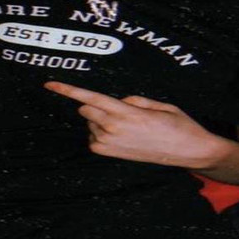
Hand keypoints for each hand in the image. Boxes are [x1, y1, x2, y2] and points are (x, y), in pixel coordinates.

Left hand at [44, 80, 229, 167]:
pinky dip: (101, 132)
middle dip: (94, 104)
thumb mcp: (159, 104)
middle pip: (86, 109)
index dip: (68, 90)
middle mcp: (114, 129)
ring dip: (100, 119)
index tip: (50, 84)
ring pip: (90, 123)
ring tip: (127, 125)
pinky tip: (120, 135)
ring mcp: (110, 144)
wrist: (188, 152)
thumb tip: (117, 101)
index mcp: (126, 113)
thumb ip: (132, 99)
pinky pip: (93, 137)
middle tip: (119, 108)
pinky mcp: (109, 153)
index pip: (90, 98)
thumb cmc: (178, 125)